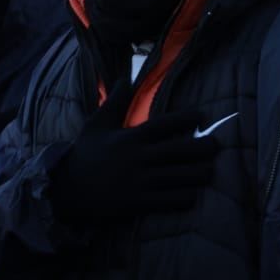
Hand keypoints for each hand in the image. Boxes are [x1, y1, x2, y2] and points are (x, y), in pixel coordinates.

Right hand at [50, 79, 219, 225]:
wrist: (63, 191)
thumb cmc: (84, 155)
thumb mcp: (96, 125)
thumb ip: (115, 102)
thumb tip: (124, 76)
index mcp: (131, 137)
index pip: (166, 123)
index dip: (188, 118)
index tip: (202, 116)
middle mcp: (139, 157)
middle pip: (183, 150)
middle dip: (205, 147)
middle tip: (216, 145)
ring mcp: (140, 181)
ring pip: (183, 176)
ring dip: (201, 174)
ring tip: (208, 171)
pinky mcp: (139, 203)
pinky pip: (173, 200)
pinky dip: (187, 197)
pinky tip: (192, 194)